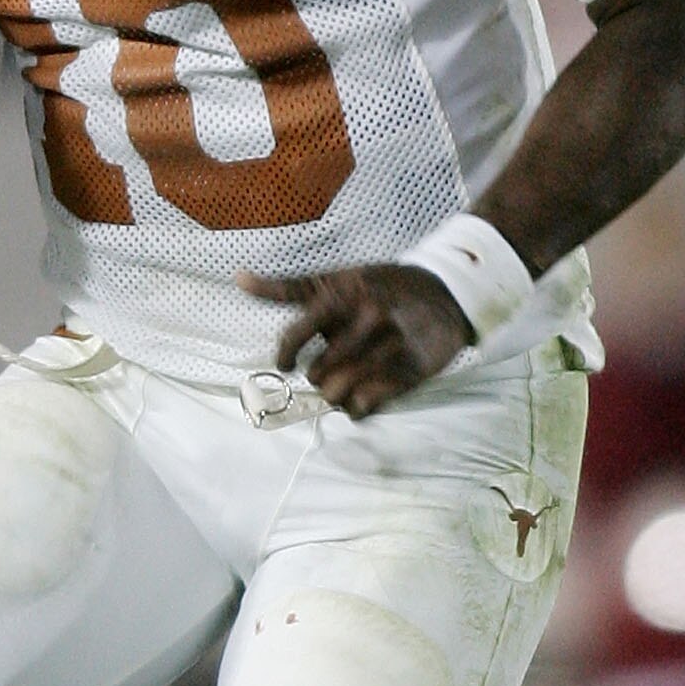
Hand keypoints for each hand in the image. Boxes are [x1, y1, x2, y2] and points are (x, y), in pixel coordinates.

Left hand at [238, 263, 471, 417]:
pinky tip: (363, 394)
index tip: (288, 364)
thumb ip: (287, 287)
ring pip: (341, 393)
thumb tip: (238, 278)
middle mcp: (367, 319)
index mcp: (343, 295)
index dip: (285, 355)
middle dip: (318, 377)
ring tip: (343, 385)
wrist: (445, 291)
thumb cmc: (379, 286)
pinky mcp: (411, 371)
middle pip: (318, 374)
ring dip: (337, 395)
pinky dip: (358, 407)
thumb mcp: (336, 278)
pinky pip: (368, 405)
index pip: (296, 334)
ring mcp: (391, 346)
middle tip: (326, 372)